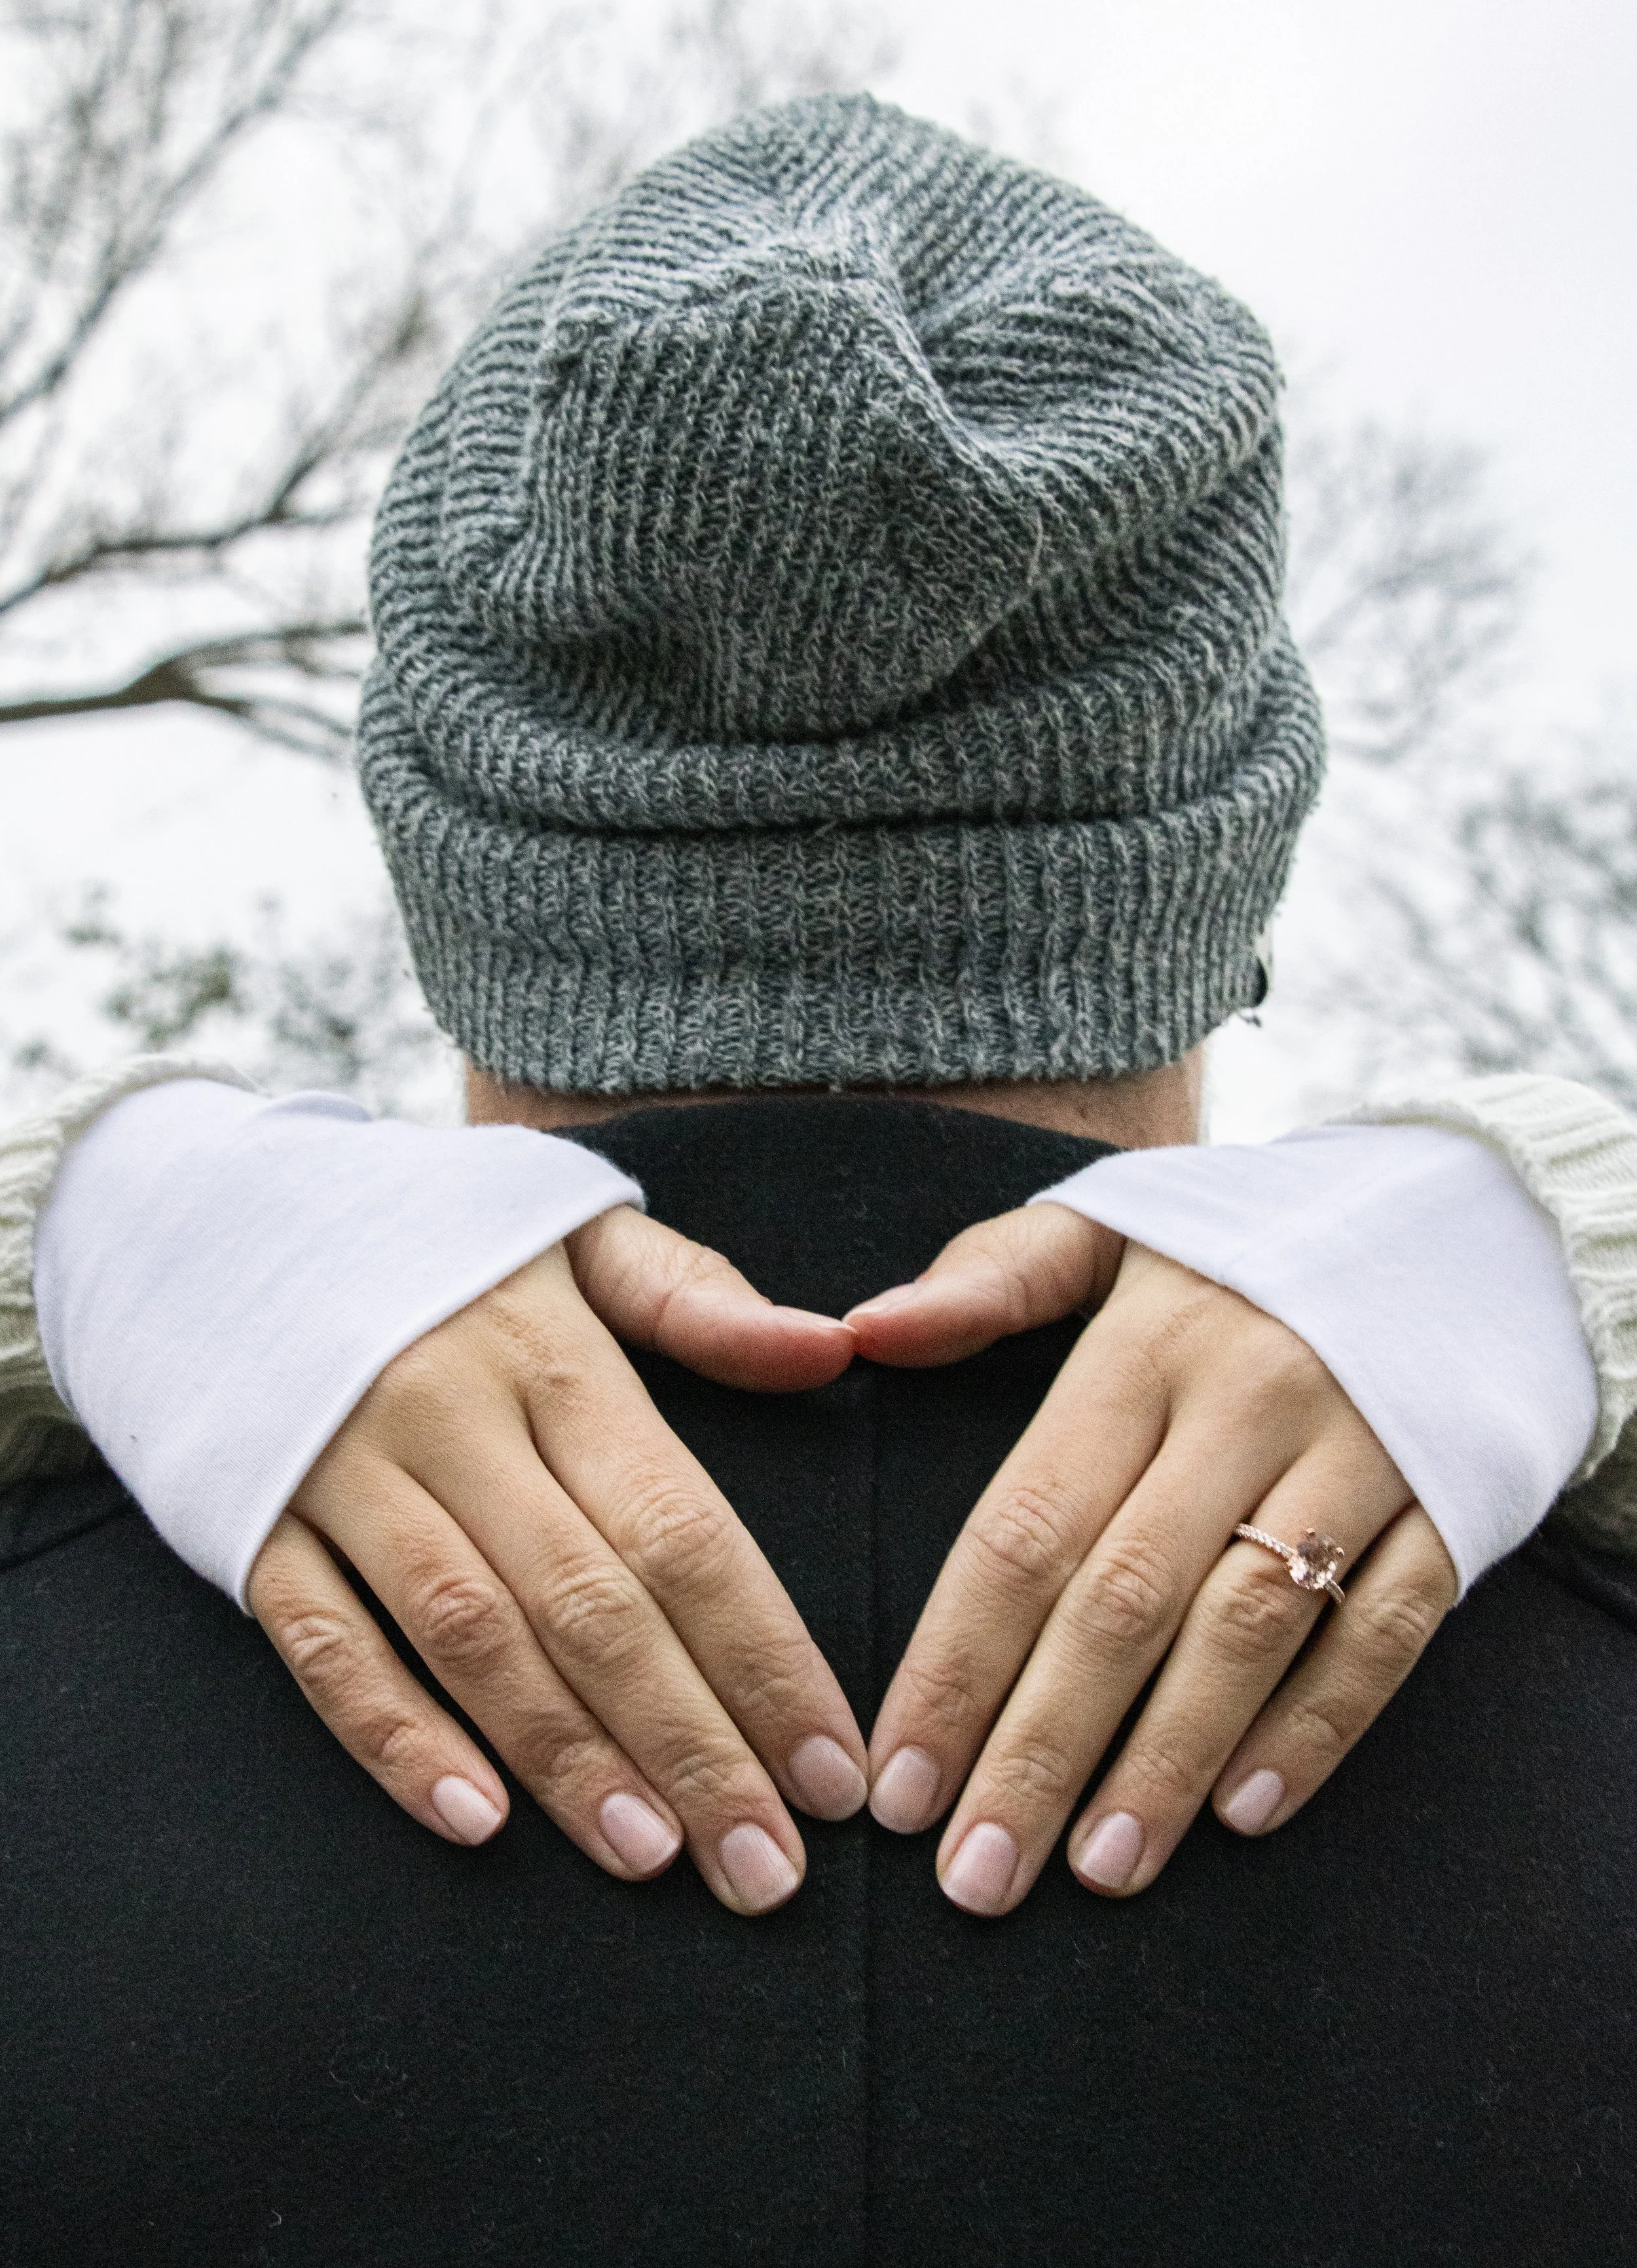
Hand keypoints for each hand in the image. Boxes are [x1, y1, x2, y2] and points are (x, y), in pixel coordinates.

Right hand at [246, 1205, 867, 1913]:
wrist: (217, 1215)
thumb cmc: (435, 1239)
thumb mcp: (575, 1230)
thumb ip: (701, 1300)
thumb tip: (834, 1350)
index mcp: (551, 1353)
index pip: (681, 1526)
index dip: (764, 1656)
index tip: (834, 1771)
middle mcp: (451, 1415)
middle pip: (590, 1604)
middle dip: (692, 1746)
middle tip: (768, 1871)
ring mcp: (342, 1473)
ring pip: (470, 1636)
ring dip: (566, 1760)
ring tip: (654, 1861)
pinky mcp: (253, 1523)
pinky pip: (324, 1646)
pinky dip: (394, 1737)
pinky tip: (474, 1823)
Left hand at [848, 1206, 1458, 1913]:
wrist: (1455, 1214)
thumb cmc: (1243, 1246)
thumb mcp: (1112, 1225)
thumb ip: (989, 1279)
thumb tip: (864, 1330)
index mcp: (1145, 1345)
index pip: (1026, 1525)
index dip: (956, 1663)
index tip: (898, 1780)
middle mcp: (1248, 1401)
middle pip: (1123, 1600)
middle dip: (1039, 1748)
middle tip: (975, 1875)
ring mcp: (1357, 1454)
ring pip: (1246, 1630)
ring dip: (1166, 1762)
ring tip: (1096, 1870)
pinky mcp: (1447, 1499)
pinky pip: (1382, 1631)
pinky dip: (1315, 1727)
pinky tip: (1241, 1814)